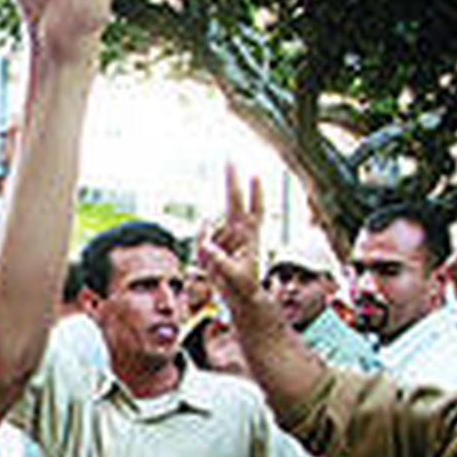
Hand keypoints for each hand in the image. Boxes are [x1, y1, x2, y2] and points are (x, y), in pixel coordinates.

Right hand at [196, 163, 264, 304]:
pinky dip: (201, 250)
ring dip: (207, 246)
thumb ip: (220, 262)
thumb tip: (206, 246)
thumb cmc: (243, 287)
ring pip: (208, 229)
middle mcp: (239, 231)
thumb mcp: (233, 277)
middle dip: (232, 178)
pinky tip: (209, 264)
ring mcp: (226, 235)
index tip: (255, 174)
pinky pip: (201, 239)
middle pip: (234, 199)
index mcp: (250, 236)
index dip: (255, 193)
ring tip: (217, 268)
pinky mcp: (214, 242)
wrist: (239, 297)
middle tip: (230, 158)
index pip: (255, 210)